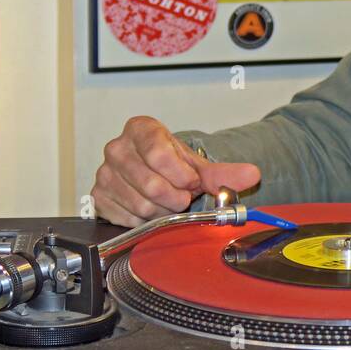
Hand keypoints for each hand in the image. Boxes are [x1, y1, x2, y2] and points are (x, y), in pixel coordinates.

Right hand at [90, 116, 260, 227]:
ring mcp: (104, 173)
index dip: (183, 176)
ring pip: (141, 205)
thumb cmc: (172, 165)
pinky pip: (128, 219)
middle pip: (151, 185)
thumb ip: (224, 172)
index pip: (159, 155)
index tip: (192, 182)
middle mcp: (116, 148)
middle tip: (182, 196)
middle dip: (176, 197)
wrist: (153, 174)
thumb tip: (252, 175)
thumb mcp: (198, 165)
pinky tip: (151, 208)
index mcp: (140, 129)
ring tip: (167, 200)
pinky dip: (146, 220)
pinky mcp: (98, 197)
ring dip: (162, 210)